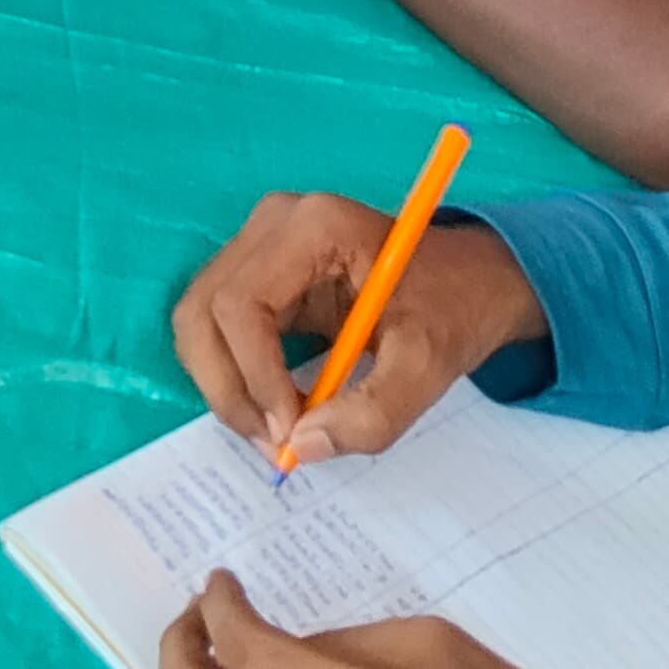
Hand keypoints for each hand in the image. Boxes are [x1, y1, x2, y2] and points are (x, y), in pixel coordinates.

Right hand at [172, 189, 547, 457]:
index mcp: (316, 226)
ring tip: (277, 429)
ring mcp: (261, 241)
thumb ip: (373, 414)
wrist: (469, 282)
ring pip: (199, 322)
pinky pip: (217, 327)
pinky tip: (276, 405)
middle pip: (204, 311)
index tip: (289, 430)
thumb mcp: (427, 365)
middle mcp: (275, 222)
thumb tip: (301, 446)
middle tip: (274, 443)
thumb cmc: (452, 309)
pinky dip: (234, 375)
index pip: (242, 304)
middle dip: (228, 388)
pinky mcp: (258, 268)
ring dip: (225, 386)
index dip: (254, 375)